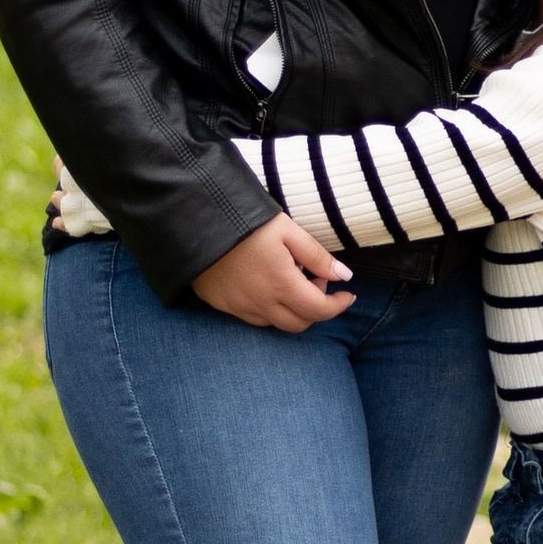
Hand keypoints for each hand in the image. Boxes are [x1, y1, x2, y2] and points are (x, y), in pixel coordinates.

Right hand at [193, 214, 354, 331]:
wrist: (195, 220)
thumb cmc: (244, 219)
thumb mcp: (287, 230)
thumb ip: (317, 256)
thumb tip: (344, 276)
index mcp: (281, 284)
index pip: (319, 310)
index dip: (338, 306)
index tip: (347, 295)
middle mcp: (261, 303)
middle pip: (300, 324)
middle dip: (316, 308)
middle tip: (315, 280)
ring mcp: (239, 307)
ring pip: (276, 323)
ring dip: (292, 309)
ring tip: (290, 279)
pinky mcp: (222, 305)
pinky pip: (253, 317)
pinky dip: (269, 308)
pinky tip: (266, 284)